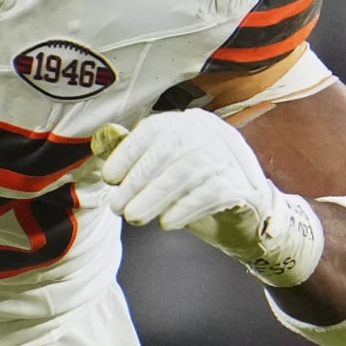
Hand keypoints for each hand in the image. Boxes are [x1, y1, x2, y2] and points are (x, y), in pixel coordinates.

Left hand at [88, 112, 324, 287]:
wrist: (245, 216)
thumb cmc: (195, 191)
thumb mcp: (162, 171)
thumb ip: (132, 153)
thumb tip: (100, 138)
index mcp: (188, 122)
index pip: (154, 130)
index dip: (127, 153)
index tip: (109, 178)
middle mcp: (211, 132)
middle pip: (169, 150)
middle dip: (137, 181)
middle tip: (118, 208)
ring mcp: (230, 156)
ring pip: (187, 171)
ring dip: (155, 197)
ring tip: (135, 218)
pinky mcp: (242, 184)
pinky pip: (210, 193)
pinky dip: (183, 209)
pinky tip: (167, 223)